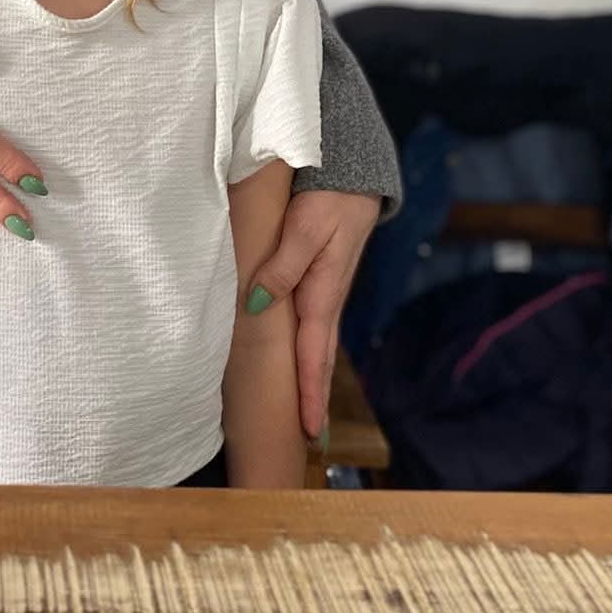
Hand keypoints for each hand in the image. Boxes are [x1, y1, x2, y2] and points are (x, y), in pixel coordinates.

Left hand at [246, 188, 379, 438]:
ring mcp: (324, 290)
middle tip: (310, 438)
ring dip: (310, 377)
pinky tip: (299, 360)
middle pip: (317, 357)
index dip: (309, 393)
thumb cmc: (328, 198)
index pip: (313, 354)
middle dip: (313, 397)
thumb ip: (282, 266)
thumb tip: (258, 303)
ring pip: (315, 343)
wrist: (354, 175)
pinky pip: (312, 324)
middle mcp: (326, 298)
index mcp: (322, 292)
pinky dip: (307, 350)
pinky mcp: (319, 279)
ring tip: (305, 413)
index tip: (309, 430)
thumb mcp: (304, 228)